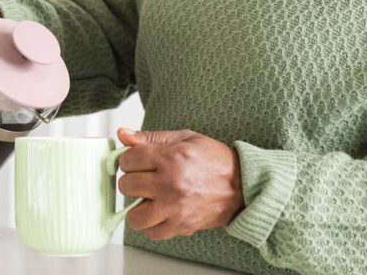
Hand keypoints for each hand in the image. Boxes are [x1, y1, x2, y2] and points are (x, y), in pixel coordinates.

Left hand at [117, 128, 244, 239]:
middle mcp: (171, 184)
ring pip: (134, 215)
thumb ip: (150, 137)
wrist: (243, 185)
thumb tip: (123, 134)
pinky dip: (150, 225)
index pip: (129, 159)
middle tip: (143, 179)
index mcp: (171, 158)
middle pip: (127, 185)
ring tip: (146, 198)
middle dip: (132, 180)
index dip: (129, 159)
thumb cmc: (214, 160)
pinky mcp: (182, 226)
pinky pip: (152, 232)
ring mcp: (175, 208)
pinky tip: (157, 212)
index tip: (137, 161)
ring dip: (136, 207)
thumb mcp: (184, 138)